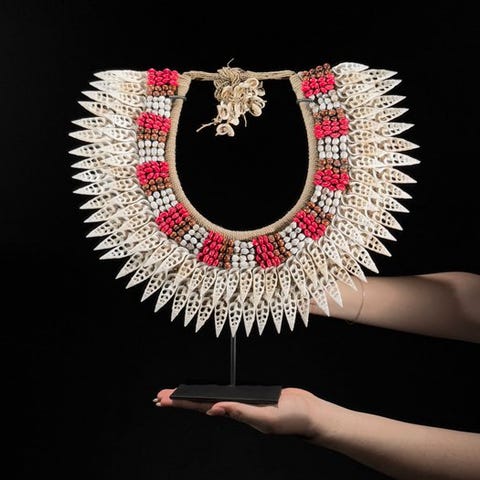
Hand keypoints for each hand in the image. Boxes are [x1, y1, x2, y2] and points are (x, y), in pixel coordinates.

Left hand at [154, 387, 339, 440]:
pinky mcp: (252, 395)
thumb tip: (214, 409)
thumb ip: (241, 413)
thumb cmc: (291, 419)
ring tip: (176, 394)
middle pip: (201, 403)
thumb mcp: (265, 418)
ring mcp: (243, 402)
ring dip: (193, 396)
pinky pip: (228, 392)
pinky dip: (213, 391)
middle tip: (159, 397)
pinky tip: (208, 393)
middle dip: (179, 400)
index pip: (201, 407)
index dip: (182, 403)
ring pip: (213, 397)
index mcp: (236, 414)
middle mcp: (235, 409)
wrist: (309, 413)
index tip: (163, 400)